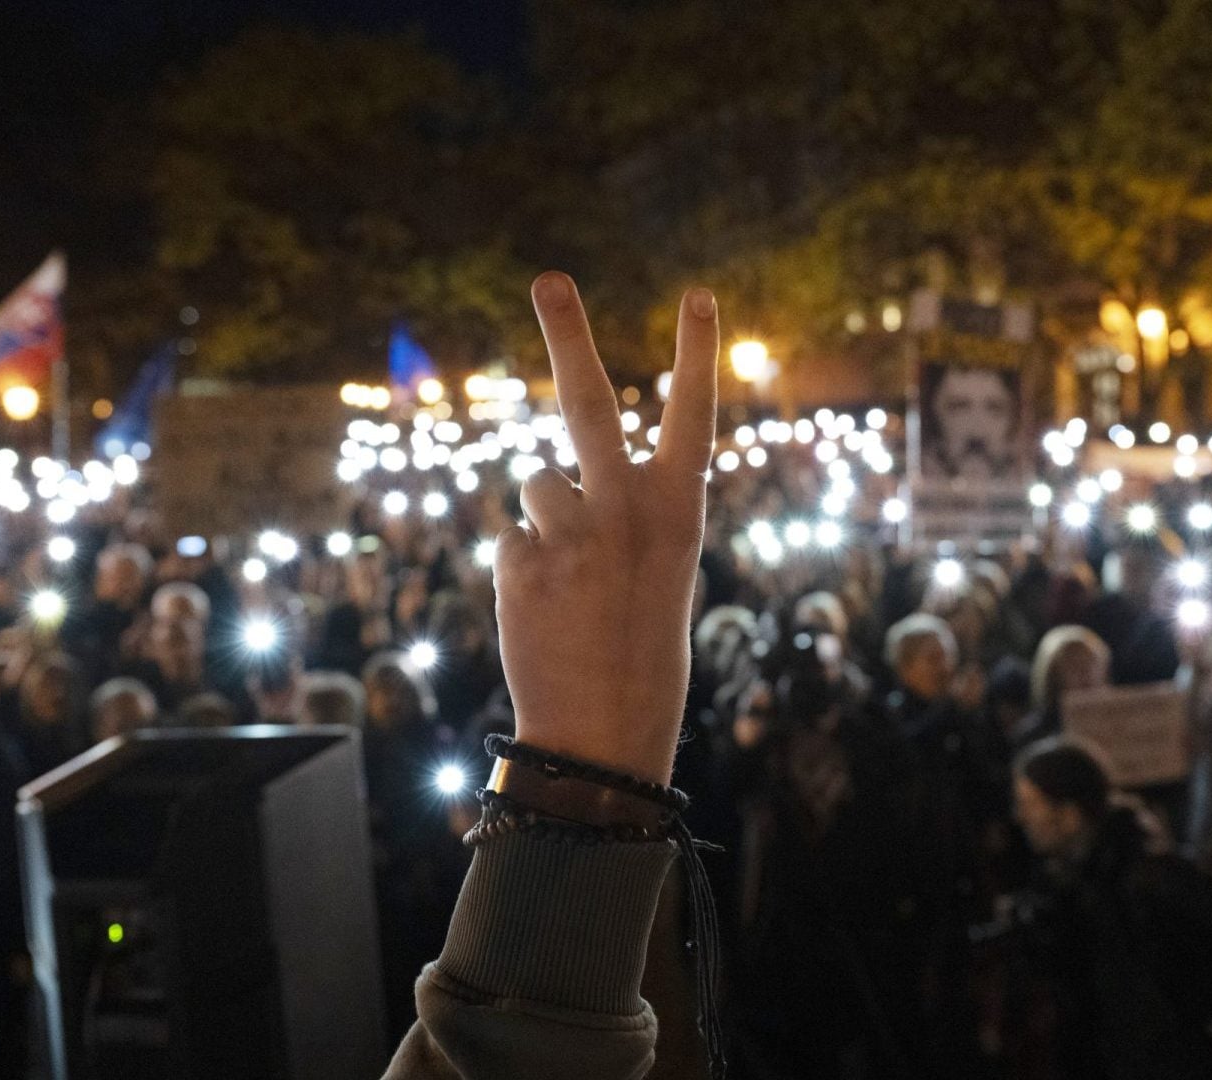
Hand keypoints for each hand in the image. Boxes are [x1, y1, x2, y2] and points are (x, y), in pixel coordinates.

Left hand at [493, 272, 716, 783]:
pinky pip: (511, 537)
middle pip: (588, 403)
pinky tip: (544, 607)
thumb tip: (552, 481)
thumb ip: (622, 515)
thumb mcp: (658, 571)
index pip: (694, 416)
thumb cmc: (642, 648)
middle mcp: (626, 507)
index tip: (699, 294)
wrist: (606, 728)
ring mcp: (571, 530)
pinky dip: (523, 566)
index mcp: (680, 510)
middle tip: (551, 278)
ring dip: (545, 522)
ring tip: (570, 582)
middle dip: (569, 333)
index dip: (696, 354)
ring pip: (537, 486)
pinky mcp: (520, 558)